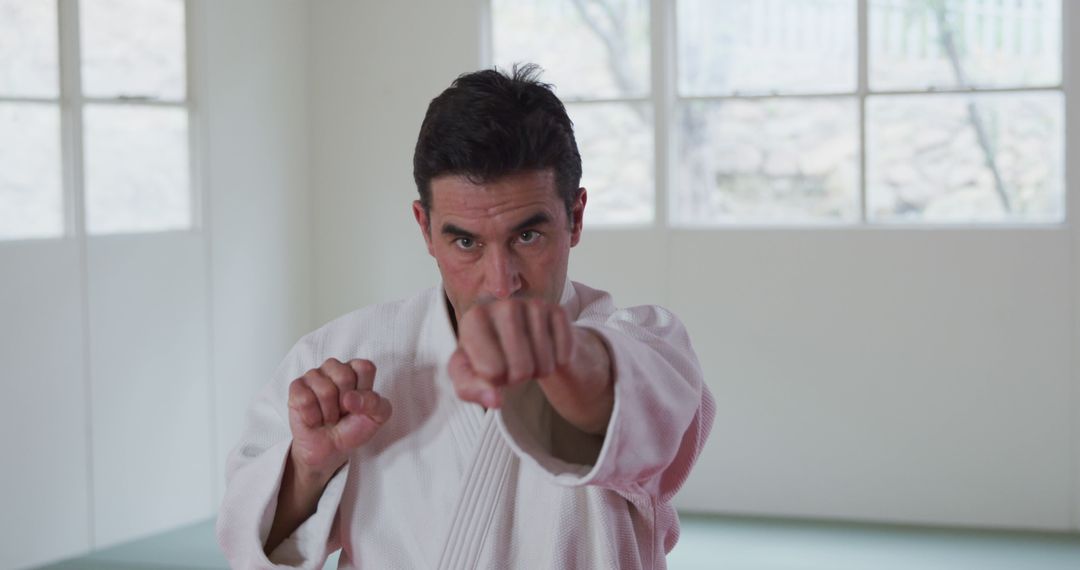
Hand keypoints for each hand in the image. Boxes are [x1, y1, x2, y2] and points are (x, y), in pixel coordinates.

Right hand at [286, 358, 391, 481]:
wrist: (331, 449)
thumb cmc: (353, 428)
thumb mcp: (377, 418)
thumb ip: (375, 403)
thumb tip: (350, 397)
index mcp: (356, 369)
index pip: (365, 367)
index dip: (364, 392)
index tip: (360, 404)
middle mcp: (334, 368)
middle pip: (344, 376)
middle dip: (345, 404)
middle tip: (342, 412)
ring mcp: (313, 376)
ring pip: (325, 390)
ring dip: (329, 413)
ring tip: (328, 417)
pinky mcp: (296, 388)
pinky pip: (305, 399)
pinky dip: (313, 417)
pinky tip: (315, 419)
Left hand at [448, 298, 613, 433]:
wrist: (519, 337)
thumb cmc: (488, 357)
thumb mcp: (469, 375)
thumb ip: (471, 390)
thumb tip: (495, 400)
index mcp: (474, 318)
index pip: (492, 373)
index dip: (495, 381)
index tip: (491, 368)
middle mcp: (504, 305)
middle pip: (520, 370)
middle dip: (518, 379)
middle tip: (512, 365)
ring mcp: (533, 305)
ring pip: (544, 365)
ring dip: (538, 372)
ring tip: (528, 358)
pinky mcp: (558, 311)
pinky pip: (563, 356)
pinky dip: (557, 363)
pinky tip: (547, 351)